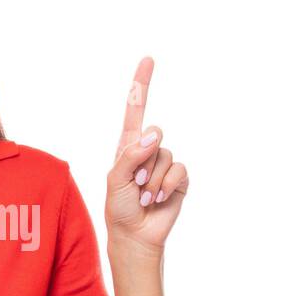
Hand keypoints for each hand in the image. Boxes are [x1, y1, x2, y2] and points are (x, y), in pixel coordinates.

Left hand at [106, 56, 187, 255]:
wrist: (135, 235)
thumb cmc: (118, 207)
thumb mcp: (116, 179)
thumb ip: (132, 154)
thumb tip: (155, 133)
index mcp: (128, 146)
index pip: (136, 109)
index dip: (142, 84)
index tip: (148, 60)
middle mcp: (148, 150)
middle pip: (154, 134)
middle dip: (143, 160)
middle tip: (134, 183)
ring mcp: (164, 164)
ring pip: (166, 155)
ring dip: (153, 179)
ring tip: (143, 195)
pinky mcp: (179, 178)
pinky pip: (179, 171)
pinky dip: (167, 185)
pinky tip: (158, 198)